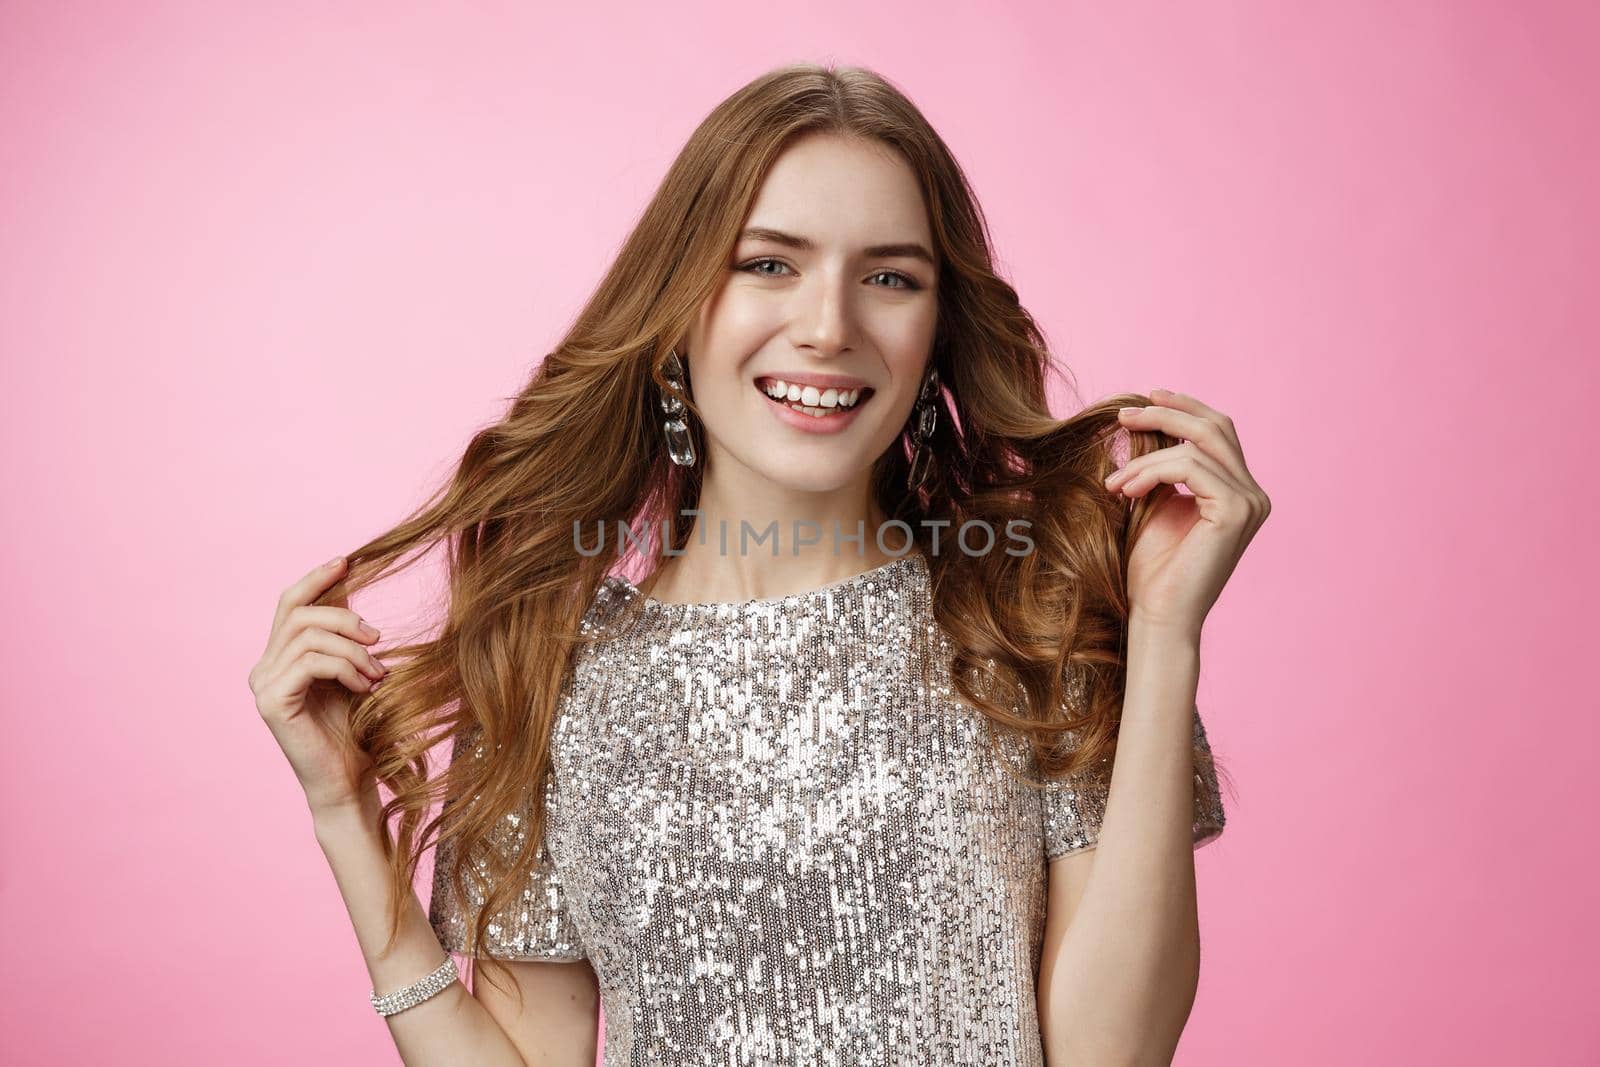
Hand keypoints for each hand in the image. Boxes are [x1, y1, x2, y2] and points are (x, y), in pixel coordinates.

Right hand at [248, 556, 387, 814]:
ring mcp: (263, 686)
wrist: (349, 781)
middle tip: (378, 640)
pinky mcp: (272, 703)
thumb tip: (350, 580)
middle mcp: (263, 668)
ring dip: (353, 650)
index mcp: (279, 657)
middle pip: (298, 613)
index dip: (317, 578)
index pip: (290, 603)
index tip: (349, 561)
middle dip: (344, 616)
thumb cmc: (357, 729)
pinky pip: (309, 662)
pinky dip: (345, 667)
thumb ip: (344, 633)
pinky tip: (365, 686)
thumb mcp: (355, 669)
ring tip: (377, 674)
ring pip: (308, 636)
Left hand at [1102, 388, 1270, 636]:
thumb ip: (1160, 466)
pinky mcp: (1237, 511)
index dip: (1182, 408)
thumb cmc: (1151, 569)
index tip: (1142, 400)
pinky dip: (1152, 471)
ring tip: (1115, 482)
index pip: (1217, 431)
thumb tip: (1143, 423)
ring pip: (1197, 446)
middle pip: (1215, 427)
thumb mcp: (1154, 503)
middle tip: (1124, 415)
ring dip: (1146, 457)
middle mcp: (1253, 494)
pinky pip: (1190, 467)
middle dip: (1167, 412)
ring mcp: (1250, 502)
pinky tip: (1126, 490)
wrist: (1157, 614)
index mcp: (1238, 490)